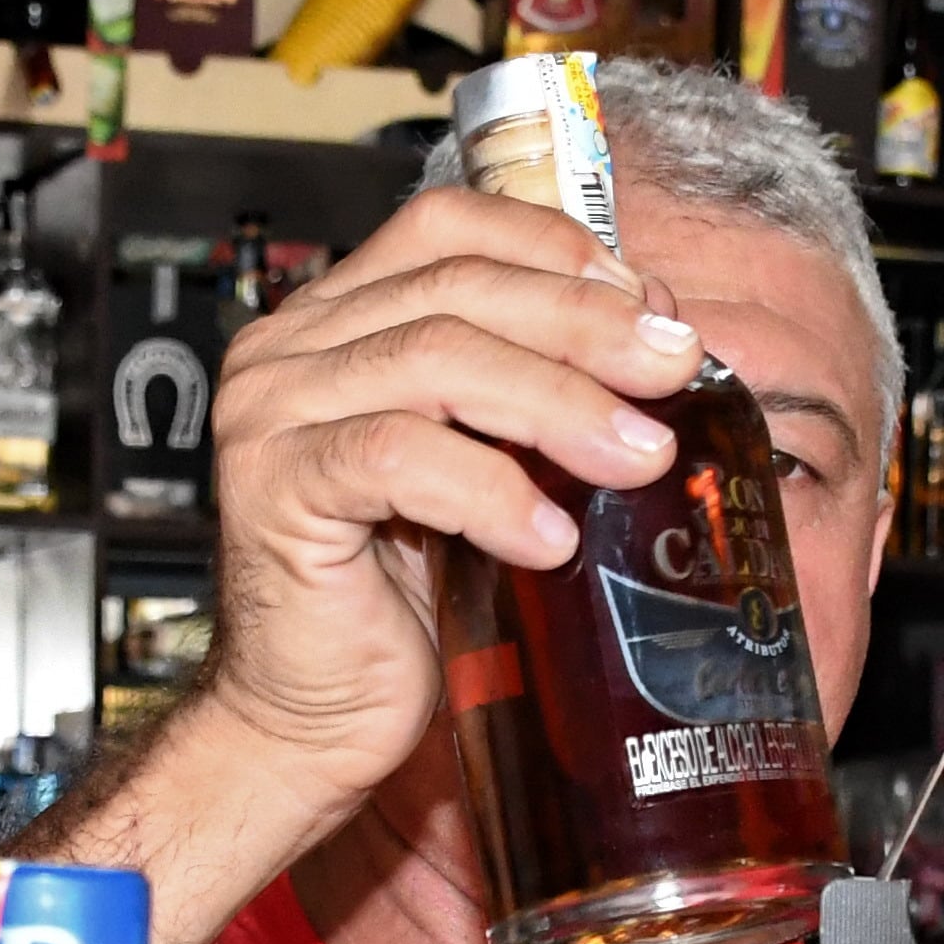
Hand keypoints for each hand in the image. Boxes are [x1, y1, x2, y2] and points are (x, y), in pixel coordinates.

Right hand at [197, 187, 703, 818]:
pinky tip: (550, 540)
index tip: (649, 304)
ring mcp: (271, 411)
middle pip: (457, 289)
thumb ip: (531, 393)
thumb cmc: (403, 602)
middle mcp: (291, 346)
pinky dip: (490, 492)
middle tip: (672, 367)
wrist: (316, 716)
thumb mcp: (486, 470)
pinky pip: (399, 459)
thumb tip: (657, 343)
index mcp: (339, 319)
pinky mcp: (273, 486)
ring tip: (637, 457)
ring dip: (557, 405)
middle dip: (584, 326)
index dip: (555, 249)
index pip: (449, 227)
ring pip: (436, 362)